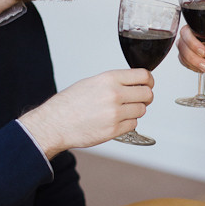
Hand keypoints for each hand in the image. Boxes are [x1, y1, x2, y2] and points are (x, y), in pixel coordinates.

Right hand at [19, 69, 153, 158]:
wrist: (55, 123)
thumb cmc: (70, 104)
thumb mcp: (92, 82)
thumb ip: (115, 81)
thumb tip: (134, 83)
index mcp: (109, 79)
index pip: (143, 75)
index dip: (149, 80)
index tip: (148, 84)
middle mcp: (114, 94)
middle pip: (147, 94)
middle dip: (146, 97)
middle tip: (139, 99)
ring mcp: (115, 113)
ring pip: (142, 110)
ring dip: (136, 110)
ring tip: (123, 111)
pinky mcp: (114, 130)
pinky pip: (133, 124)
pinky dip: (128, 123)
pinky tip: (116, 120)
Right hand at [176, 25, 204, 79]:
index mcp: (199, 29)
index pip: (187, 31)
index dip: (193, 43)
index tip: (204, 52)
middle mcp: (190, 36)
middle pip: (182, 45)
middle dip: (194, 57)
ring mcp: (186, 47)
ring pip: (183, 56)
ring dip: (196, 64)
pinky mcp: (184, 58)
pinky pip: (184, 63)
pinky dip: (195, 68)